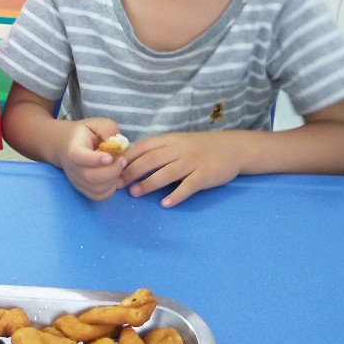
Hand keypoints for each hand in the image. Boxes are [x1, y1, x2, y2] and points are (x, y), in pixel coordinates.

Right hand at [59, 118, 126, 201]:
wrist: (66, 145)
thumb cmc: (85, 133)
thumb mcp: (97, 124)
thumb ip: (107, 129)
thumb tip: (115, 141)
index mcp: (73, 149)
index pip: (80, 157)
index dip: (95, 160)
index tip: (110, 157)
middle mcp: (72, 168)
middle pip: (90, 177)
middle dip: (112, 171)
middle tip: (122, 160)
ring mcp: (77, 181)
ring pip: (96, 190)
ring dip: (113, 180)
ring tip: (119, 167)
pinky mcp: (83, 189)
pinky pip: (99, 196)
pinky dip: (110, 189)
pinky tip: (114, 176)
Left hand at [119, 131, 243, 206]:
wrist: (232, 148)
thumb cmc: (198, 148)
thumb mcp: (177, 143)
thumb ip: (157, 151)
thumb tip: (130, 163)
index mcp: (169, 140)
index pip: (143, 146)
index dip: (126, 158)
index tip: (111, 168)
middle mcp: (179, 149)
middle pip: (151, 160)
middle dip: (131, 172)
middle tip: (117, 184)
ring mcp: (192, 162)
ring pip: (166, 172)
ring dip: (148, 183)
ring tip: (134, 193)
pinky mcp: (205, 175)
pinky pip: (188, 186)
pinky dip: (176, 195)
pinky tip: (165, 203)